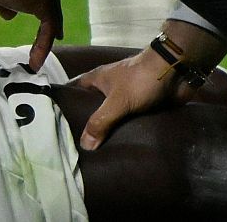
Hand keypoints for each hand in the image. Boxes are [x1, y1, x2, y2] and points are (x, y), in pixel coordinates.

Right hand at [73, 49, 196, 149]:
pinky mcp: (139, 107)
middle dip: (83, 126)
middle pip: (89, 109)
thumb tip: (84, 146)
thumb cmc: (141, 79)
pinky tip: (115, 151)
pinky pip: (125, 123)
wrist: (176, 71)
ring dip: (104, 132)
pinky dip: (121, 134)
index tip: (50, 124)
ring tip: (90, 155)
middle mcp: (107, 88)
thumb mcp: (117, 101)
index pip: (71, 92)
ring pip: (108, 117)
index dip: (61, 106)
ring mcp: (124, 98)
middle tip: (70, 148)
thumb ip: (100, 122)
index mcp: (96, 80)